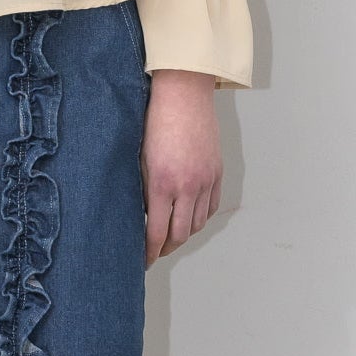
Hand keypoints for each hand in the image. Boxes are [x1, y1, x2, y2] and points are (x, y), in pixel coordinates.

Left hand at [140, 70, 222, 264]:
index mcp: (161, 183)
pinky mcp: (216, 172)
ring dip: (184, 235)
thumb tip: (139, 216)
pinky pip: (211, 206)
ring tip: (171, 237)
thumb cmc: (154, 120)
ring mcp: (205, 180)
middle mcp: (187, 186)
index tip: (142, 261)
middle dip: (166, 249)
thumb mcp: (138, 157)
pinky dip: (201, 217)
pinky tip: (190, 218)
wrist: (183, 94)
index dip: (149, 252)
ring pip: (198, 223)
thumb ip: (141, 189)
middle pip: (180, 235)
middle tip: (154, 253)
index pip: (157, 232)